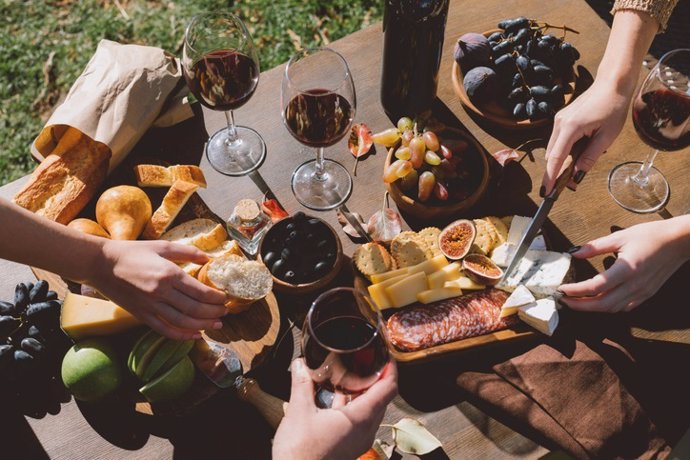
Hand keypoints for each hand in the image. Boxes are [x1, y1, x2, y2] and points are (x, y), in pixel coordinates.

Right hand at [89, 240, 227, 338]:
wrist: (100, 264)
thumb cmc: (132, 252)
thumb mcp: (162, 246)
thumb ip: (187, 252)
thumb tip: (209, 258)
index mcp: (169, 274)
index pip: (201, 292)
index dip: (217, 298)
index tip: (225, 298)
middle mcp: (161, 293)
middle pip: (195, 310)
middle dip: (214, 313)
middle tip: (225, 312)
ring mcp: (150, 307)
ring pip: (183, 323)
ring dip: (203, 326)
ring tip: (216, 325)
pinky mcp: (141, 315)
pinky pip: (165, 330)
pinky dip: (182, 336)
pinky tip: (195, 335)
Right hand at [273, 358, 397, 459]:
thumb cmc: (300, 453)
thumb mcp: (299, 411)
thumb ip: (301, 384)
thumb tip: (300, 364)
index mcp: (360, 418)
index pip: (388, 388)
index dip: (389, 368)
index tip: (385, 354)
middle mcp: (365, 430)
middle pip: (381, 398)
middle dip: (376, 377)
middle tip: (367, 360)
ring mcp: (358, 440)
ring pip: (370, 410)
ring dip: (363, 392)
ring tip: (350, 374)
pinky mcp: (349, 446)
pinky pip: (359, 421)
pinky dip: (352, 406)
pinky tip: (335, 398)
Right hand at [541, 78, 631, 194]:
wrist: (612, 84)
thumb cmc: (612, 107)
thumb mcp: (606, 136)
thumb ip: (589, 158)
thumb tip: (576, 176)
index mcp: (570, 127)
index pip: (555, 158)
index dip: (550, 177)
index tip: (546, 192)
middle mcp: (560, 124)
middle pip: (552, 155)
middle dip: (557, 172)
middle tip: (568, 186)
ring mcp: (559, 120)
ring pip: (554, 149)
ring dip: (563, 160)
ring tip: (578, 166)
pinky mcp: (562, 119)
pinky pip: (559, 141)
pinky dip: (565, 151)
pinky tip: (580, 150)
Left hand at [560, 219, 689, 311]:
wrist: (680, 241)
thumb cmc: (652, 236)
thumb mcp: (620, 236)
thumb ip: (596, 246)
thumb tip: (575, 252)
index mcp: (627, 269)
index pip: (595, 287)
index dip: (576, 290)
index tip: (562, 289)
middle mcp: (635, 285)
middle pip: (602, 304)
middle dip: (580, 305)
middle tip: (564, 300)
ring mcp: (642, 292)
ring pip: (613, 309)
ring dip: (593, 308)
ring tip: (577, 301)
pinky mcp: (647, 294)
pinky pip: (625, 307)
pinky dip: (609, 307)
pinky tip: (599, 301)